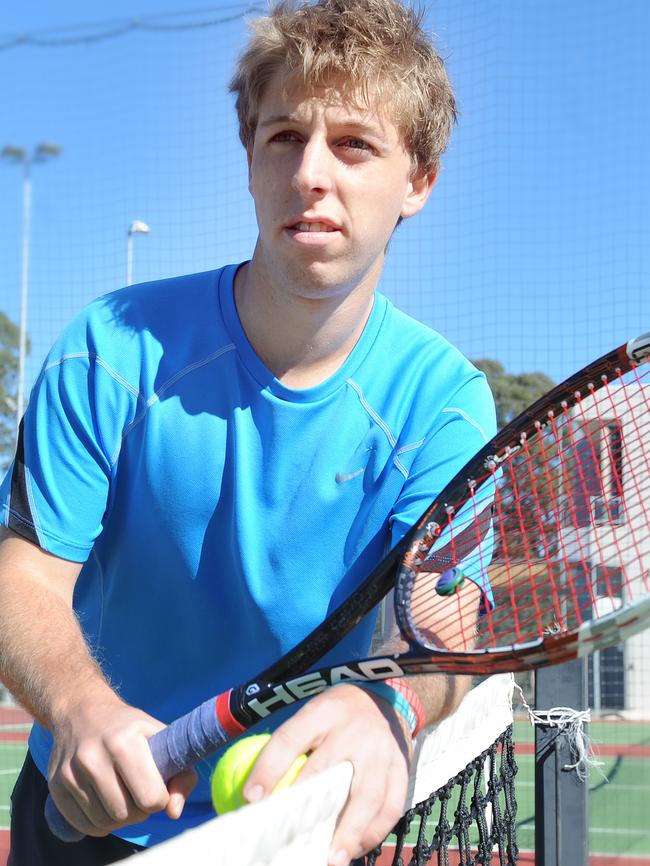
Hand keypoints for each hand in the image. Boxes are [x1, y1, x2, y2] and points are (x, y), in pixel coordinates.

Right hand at [47, 690, 196, 836]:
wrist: (82, 712)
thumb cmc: (130, 728)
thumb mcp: (162, 738)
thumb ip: (182, 774)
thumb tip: (174, 812)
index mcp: (124, 741)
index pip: (151, 798)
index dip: (160, 799)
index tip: (157, 786)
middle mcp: (94, 756)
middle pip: (126, 814)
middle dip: (139, 811)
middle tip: (139, 793)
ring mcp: (71, 772)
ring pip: (105, 823)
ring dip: (120, 818)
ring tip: (123, 796)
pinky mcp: (56, 786)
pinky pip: (84, 826)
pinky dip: (99, 823)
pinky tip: (105, 803)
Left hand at [242, 684, 412, 865]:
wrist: (387, 698)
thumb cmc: (338, 714)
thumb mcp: (313, 712)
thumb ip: (291, 744)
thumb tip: (257, 790)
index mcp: (323, 712)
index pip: (290, 738)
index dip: (269, 767)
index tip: (252, 798)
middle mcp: (352, 730)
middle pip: (326, 772)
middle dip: (305, 809)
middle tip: (287, 839)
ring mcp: (381, 750)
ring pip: (365, 796)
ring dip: (348, 831)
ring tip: (331, 859)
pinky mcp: (401, 768)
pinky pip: (390, 805)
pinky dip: (374, 832)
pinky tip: (356, 847)